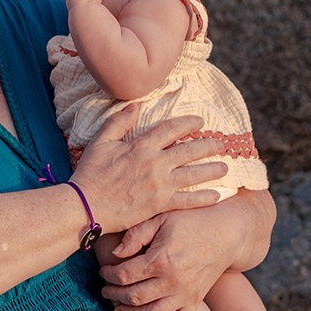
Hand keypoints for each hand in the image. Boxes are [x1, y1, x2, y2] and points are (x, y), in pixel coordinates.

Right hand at [69, 108, 229, 231]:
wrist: (85, 205)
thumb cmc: (90, 174)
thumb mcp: (100, 141)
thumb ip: (119, 122)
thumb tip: (135, 106)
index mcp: (141, 146)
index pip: (171, 129)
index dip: (188, 123)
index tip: (201, 121)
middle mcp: (154, 163)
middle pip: (189, 150)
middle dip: (208, 146)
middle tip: (222, 144)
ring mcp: (159, 185)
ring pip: (193, 174)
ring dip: (212, 170)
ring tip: (225, 167)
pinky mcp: (159, 205)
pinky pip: (186, 200)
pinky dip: (203, 198)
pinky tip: (217, 196)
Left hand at [100, 203, 249, 310]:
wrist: (226, 233)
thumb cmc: (191, 221)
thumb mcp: (162, 218)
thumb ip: (136, 235)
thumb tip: (116, 254)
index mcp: (160, 259)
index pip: (124, 275)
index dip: (109, 275)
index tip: (103, 271)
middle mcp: (172, 281)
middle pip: (133, 297)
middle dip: (114, 295)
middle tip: (105, 290)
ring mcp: (184, 294)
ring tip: (118, 310)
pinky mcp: (195, 302)